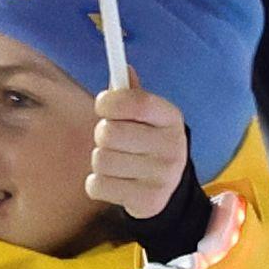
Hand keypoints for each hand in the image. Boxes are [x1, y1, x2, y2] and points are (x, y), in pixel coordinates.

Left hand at [83, 82, 192, 220]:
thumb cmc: (147, 142)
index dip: (109, 102)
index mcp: (171, 118)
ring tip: (118, 162)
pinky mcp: (147, 201)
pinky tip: (116, 181)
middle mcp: (172, 146)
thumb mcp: (147, 117)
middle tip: (113, 140)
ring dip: (100, 161)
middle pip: (109, 133)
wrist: (167, 189)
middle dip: (102, 135)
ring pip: (100, 160)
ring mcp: (162, 176)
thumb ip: (131, 94)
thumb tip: (123, 68)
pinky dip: (98, 184)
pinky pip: (96, 185)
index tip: (103, 105)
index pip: (135, 102)